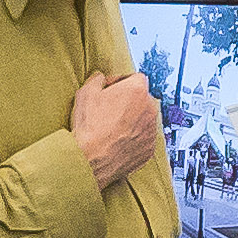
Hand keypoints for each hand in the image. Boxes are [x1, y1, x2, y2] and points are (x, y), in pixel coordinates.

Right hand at [69, 73, 162, 190]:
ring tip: (112, 128)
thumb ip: (97, 79)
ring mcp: (151, 131)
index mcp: (137, 91)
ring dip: (133, 121)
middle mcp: (150, 109)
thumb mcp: (86, 93)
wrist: (90, 159)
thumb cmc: (89, 126)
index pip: (136, 78)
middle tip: (110, 110)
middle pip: (142, 99)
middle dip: (129, 102)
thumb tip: (101, 79)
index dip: (122, 82)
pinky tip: (117, 142)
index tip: (111, 90)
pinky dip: (134, 139)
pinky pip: (144, 139)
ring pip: (144, 120)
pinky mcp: (149, 149)